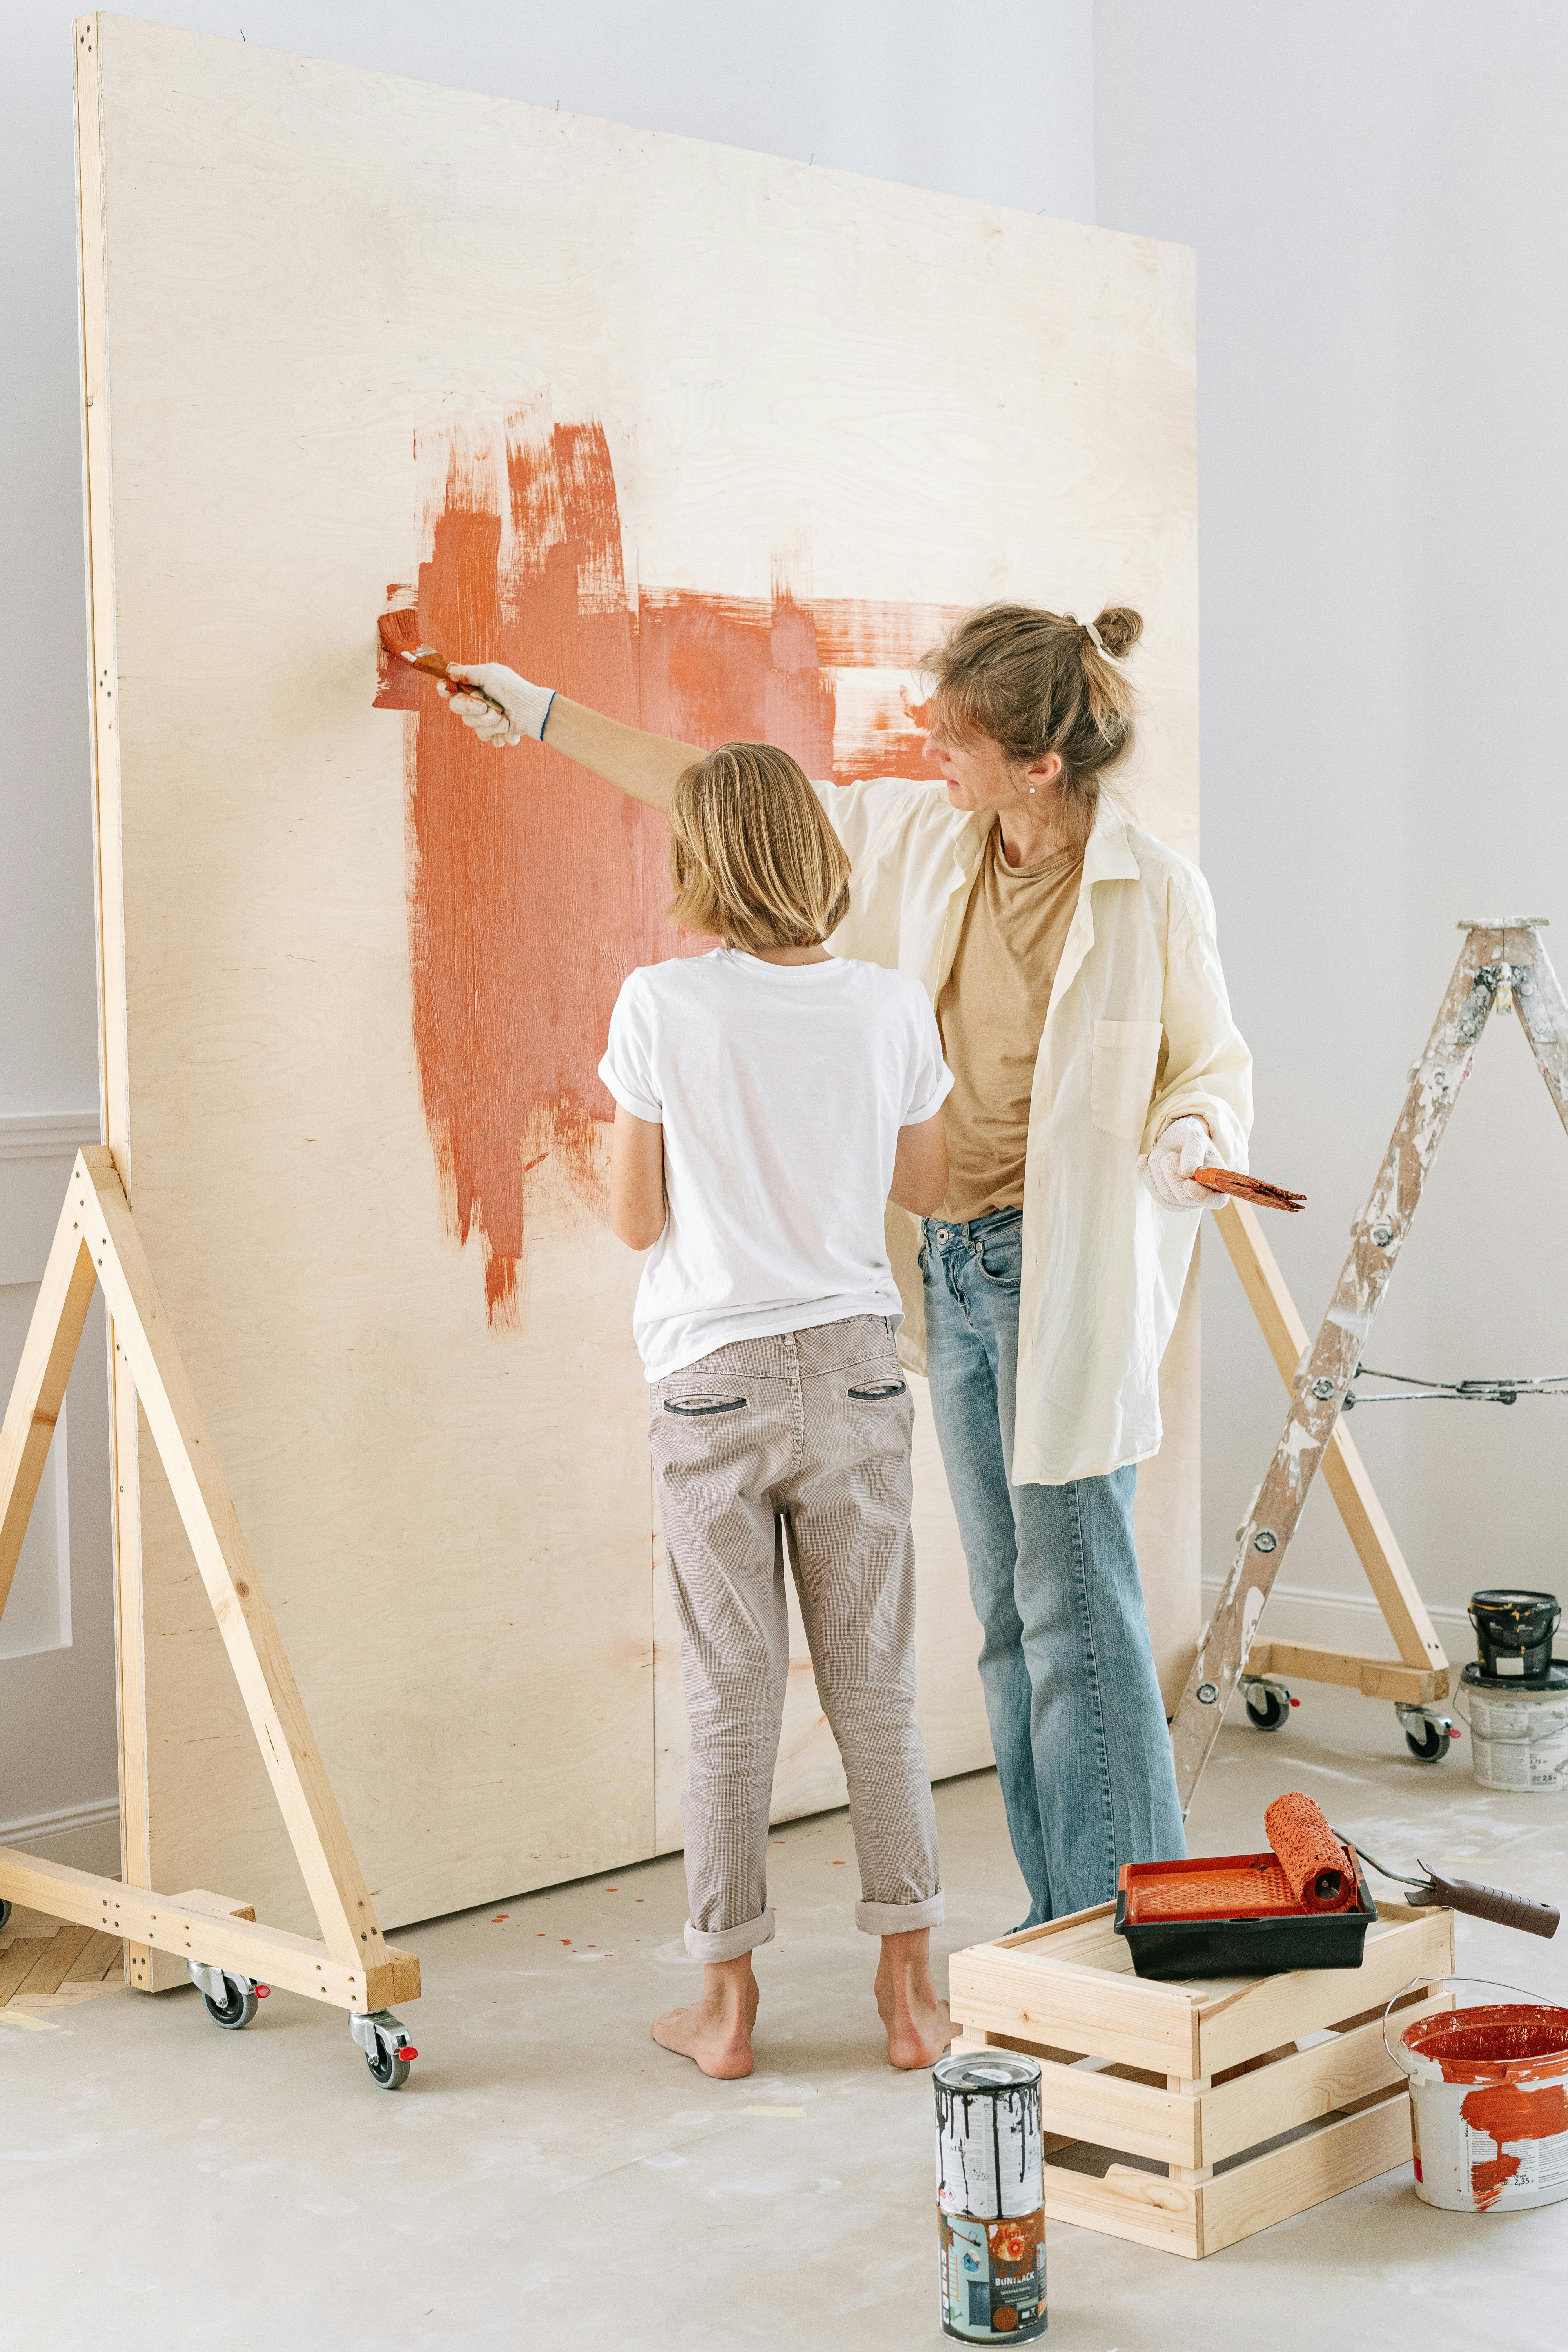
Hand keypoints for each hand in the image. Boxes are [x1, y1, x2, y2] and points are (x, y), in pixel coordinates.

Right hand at [440, 662, 554, 746]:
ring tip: (505, 718)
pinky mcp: (494, 732)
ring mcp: (484, 719)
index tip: (448, 689)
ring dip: (491, 723)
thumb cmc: (513, 688)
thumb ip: (468, 672)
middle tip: (487, 707)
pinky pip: (486, 738)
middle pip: (457, 708)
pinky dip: (499, 733)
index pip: (450, 688)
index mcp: (473, 685)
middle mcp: (476, 702)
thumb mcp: (490, 674)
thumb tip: (449, 669)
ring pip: (472, 726)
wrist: (533, 710)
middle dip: (473, 709)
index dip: (445, 689)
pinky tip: (509, 728)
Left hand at [1139, 1115, 1223, 1209]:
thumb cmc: (1189, 1141)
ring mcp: (1184, 1202)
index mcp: (1218, 1184)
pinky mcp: (1166, 1201)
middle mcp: (1203, 1197)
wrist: (1175, 1143)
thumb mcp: (1195, 1138)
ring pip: (1165, 1195)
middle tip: (1165, 1154)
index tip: (1187, 1182)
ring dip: (1156, 1170)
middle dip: (1170, 1173)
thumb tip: (1186, 1173)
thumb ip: (1194, 1153)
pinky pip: (1154, 1192)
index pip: (1215, 1200)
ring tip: (1158, 1152)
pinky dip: (1146, 1173)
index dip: (1200, 1195)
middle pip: (1183, 1198)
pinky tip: (1145, 1160)